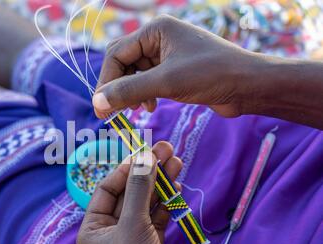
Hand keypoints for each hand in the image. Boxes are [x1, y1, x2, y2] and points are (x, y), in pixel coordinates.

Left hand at [76, 142, 190, 243]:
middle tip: (165, 149)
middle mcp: (110, 232)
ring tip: (176, 160)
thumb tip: (145, 158)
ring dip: (161, 183)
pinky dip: (167, 201)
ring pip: (146, 203)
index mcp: (93, 229)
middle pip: (129, 194)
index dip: (124, 170)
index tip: (143, 154)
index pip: (106, 190)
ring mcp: (131, 238)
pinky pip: (157, 216)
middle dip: (147, 172)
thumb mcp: (133, 225)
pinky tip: (176, 185)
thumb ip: (139, 190)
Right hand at [92, 14, 260, 118]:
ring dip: (130, 93)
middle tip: (110, 112)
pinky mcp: (174, 71)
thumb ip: (129, 91)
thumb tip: (97, 103)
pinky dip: (143, 95)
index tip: (101, 107)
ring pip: (134, 74)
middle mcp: (158, 39)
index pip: (117, 54)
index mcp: (155, 30)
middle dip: (117, 87)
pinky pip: (148, 82)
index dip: (106, 81)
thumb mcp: (166, 83)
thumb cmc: (211, 75)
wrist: (248, 86)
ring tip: (133, 111)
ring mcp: (167, 55)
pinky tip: (149, 107)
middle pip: (123, 63)